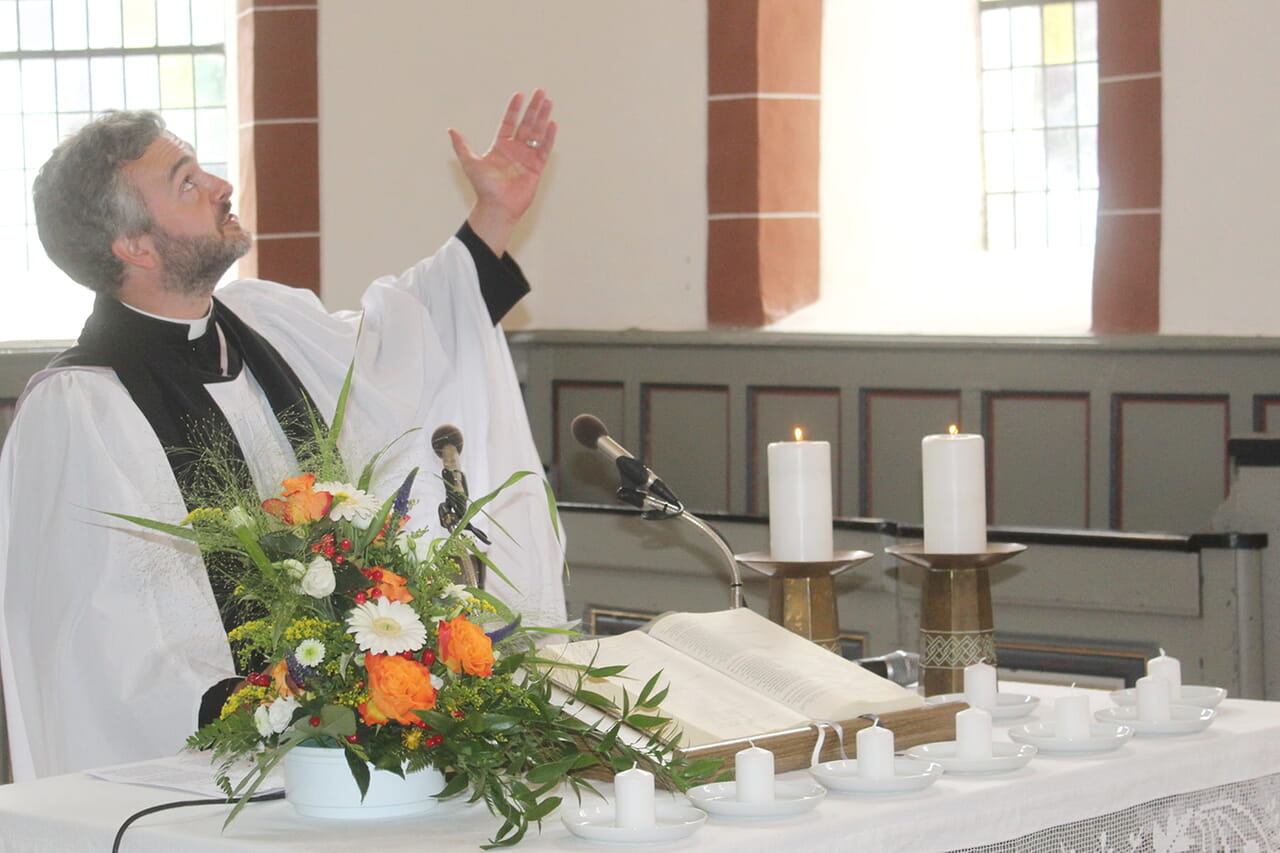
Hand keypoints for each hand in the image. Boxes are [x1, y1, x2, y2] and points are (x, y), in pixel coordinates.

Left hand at [450, 89, 557, 255]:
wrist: (497, 207)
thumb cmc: (483, 188)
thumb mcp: (470, 163)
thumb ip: (462, 146)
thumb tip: (451, 130)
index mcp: (500, 146)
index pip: (509, 122)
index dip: (514, 109)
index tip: (519, 95)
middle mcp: (515, 150)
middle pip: (526, 124)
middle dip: (533, 108)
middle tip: (540, 92)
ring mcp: (527, 158)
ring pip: (537, 133)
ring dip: (543, 117)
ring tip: (549, 102)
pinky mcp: (537, 168)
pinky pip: (544, 149)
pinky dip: (548, 137)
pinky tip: (552, 124)